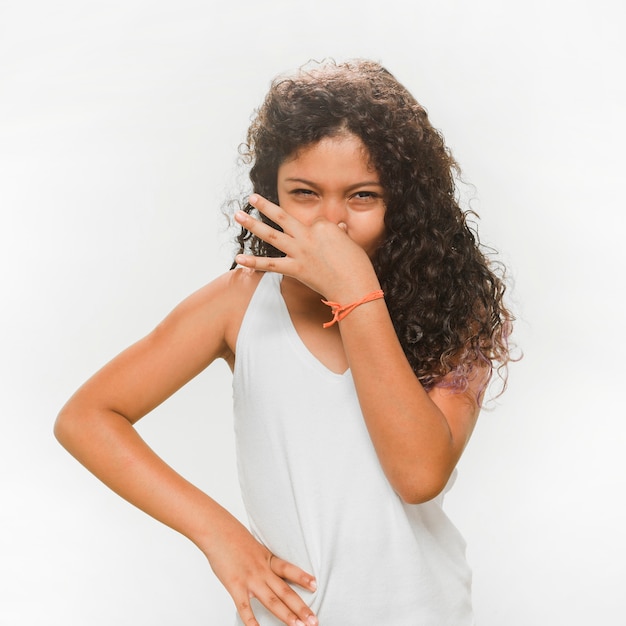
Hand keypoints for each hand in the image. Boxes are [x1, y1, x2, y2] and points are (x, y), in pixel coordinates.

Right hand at [206, 520, 317, 625]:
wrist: (217, 531)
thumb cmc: (232, 536)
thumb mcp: (254, 545)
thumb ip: (261, 560)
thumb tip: (266, 569)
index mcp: (267, 558)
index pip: (289, 570)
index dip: (303, 578)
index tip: (315, 585)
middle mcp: (262, 570)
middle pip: (285, 591)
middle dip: (301, 607)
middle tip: (313, 620)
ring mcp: (250, 579)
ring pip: (272, 601)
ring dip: (286, 615)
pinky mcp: (236, 586)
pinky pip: (245, 608)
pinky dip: (252, 622)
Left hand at [234, 194, 379, 301]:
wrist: (354, 287)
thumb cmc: (356, 266)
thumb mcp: (350, 243)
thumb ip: (340, 233)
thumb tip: (339, 228)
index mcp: (324, 226)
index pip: (312, 222)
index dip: (316, 231)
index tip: (324, 243)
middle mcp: (308, 236)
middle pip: (282, 217)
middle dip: (264, 206)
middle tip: (251, 197)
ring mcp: (299, 252)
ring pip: (271, 235)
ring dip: (253, 224)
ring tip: (238, 215)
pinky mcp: (295, 269)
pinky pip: (270, 264)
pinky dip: (253, 262)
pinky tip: (238, 258)